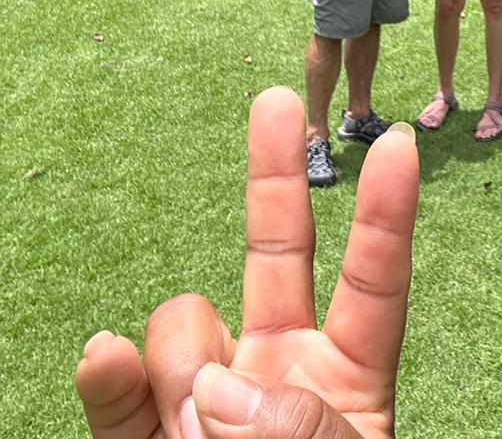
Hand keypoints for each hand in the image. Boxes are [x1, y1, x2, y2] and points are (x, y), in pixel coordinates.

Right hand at [74, 88, 420, 438]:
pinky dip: (106, 376)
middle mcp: (276, 376)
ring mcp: (202, 404)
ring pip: (182, 326)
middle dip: (273, 175)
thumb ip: (300, 431)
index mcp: (347, 383)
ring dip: (184, 375)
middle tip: (276, 97)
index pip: (371, 285)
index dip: (385, 216)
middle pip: (275, 254)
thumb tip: (212, 385)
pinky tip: (103, 357)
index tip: (398, 144)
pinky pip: (115, 392)